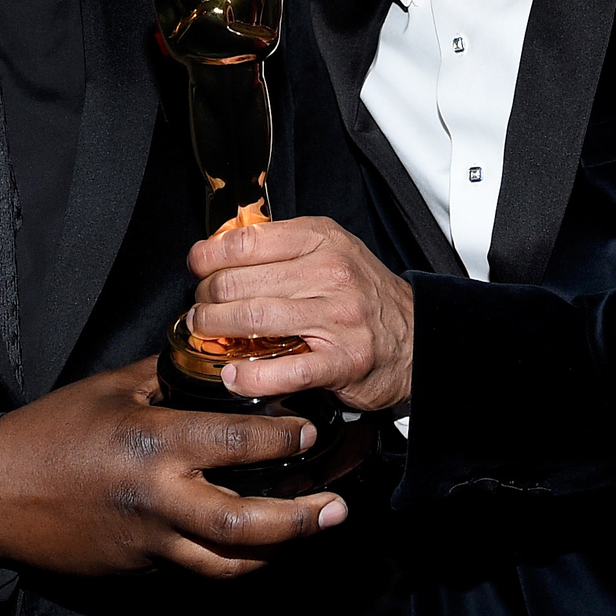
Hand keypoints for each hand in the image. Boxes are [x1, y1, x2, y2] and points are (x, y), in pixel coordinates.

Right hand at [0, 357, 344, 577]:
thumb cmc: (53, 431)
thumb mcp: (112, 388)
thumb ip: (169, 375)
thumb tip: (214, 358)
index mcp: (154, 442)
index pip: (238, 444)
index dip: (285, 440)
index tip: (311, 432)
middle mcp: (158, 497)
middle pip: (246, 523)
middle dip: (300, 519)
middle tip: (335, 507)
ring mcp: (149, 540)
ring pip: (228, 562)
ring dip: (277, 550)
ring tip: (309, 531)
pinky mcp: (139, 566)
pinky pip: (197, 567)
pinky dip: (233, 559)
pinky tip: (257, 545)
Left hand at [187, 216, 412, 412]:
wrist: (417, 336)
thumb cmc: (362, 294)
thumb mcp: (329, 251)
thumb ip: (281, 248)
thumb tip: (219, 249)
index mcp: (321, 239)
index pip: (246, 241)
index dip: (209, 256)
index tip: (198, 267)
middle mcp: (331, 272)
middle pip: (239, 282)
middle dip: (206, 299)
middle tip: (201, 309)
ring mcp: (338, 317)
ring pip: (253, 321)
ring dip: (216, 331)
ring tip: (207, 334)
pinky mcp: (343, 361)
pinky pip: (283, 371)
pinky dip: (248, 376)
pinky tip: (233, 375)